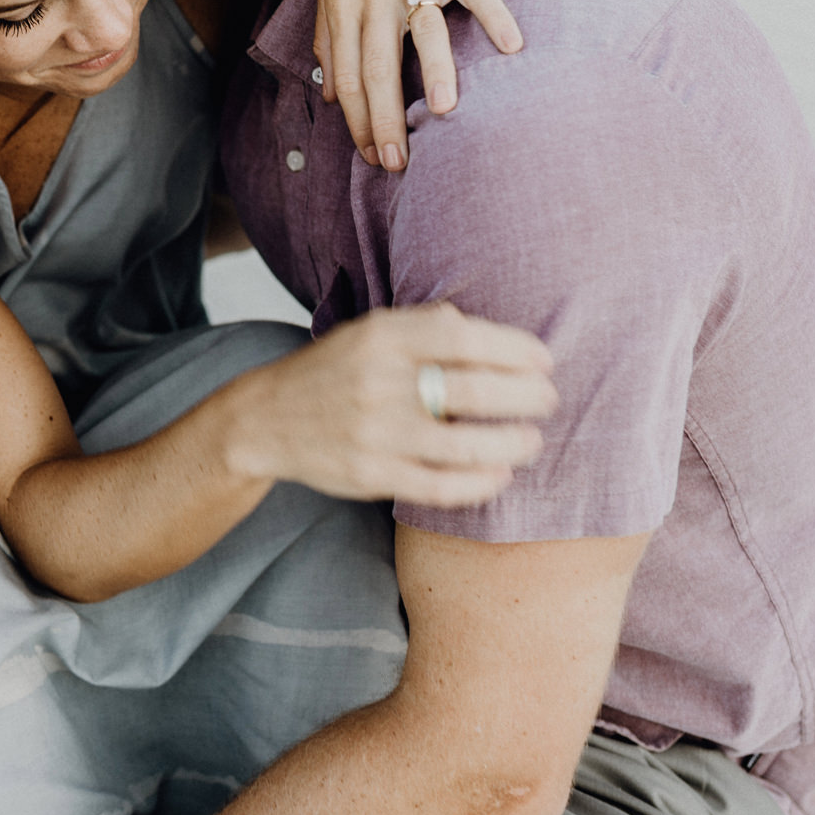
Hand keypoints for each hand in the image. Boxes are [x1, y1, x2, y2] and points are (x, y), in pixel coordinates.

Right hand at [219, 304, 554, 510]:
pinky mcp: (371, 475)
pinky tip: (499, 474)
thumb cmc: (336, 369)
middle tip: (548, 400)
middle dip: (527, 397)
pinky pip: (442, 486)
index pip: (466, 338)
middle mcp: (379, 381)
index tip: (543, 360)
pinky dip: (480, 483)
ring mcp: (375, 432)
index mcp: (382, 336)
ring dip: (513, 444)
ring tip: (531, 440)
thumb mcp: (371, 330)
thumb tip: (499, 337)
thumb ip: (428, 328)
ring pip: (466, 445)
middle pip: (475, 392)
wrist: (265, 418)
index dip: (516, 350)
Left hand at [315, 0, 523, 171]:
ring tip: (444, 112)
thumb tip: (328, 92)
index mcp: (342, 5)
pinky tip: (511, 46)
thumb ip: (328, 34)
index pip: (345, 76)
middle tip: (398, 163)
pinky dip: (493, 15)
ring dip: (434, 71)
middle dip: (385, 119)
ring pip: (421, 30)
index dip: (357, 120)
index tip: (373, 158)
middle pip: (376, 65)